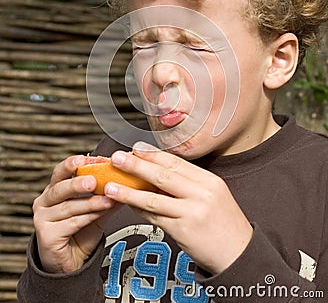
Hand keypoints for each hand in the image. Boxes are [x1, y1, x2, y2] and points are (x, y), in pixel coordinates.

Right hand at [33, 155, 117, 273]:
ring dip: (90, 203)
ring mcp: (42, 218)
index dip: (70, 164)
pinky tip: (99, 213)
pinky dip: (88, 217)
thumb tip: (124, 181)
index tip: (83, 158)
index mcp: (54, 190)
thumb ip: (105, 195)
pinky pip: (71, 223)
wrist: (70, 261)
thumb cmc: (80, 231)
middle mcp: (44, 202)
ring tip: (107, 199)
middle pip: (60, 188)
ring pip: (69, 207)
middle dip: (78, 183)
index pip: (59, 173)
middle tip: (94, 180)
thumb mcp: (95, 210)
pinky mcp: (46, 235)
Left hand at [104, 142, 252, 274]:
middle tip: (118, 157)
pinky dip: (139, 210)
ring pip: (154, 198)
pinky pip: (155, 218)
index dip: (153, 154)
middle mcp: (202, 193)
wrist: (240, 254)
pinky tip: (127, 205)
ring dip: (129, 191)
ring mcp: (193, 212)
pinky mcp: (183, 231)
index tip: (136, 147)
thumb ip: (188, 185)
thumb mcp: (213, 196)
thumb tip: (157, 174)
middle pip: (163, 175)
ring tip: (110, 185)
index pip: (176, 163)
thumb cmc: (224, 224)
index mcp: (210, 180)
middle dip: (137, 165)